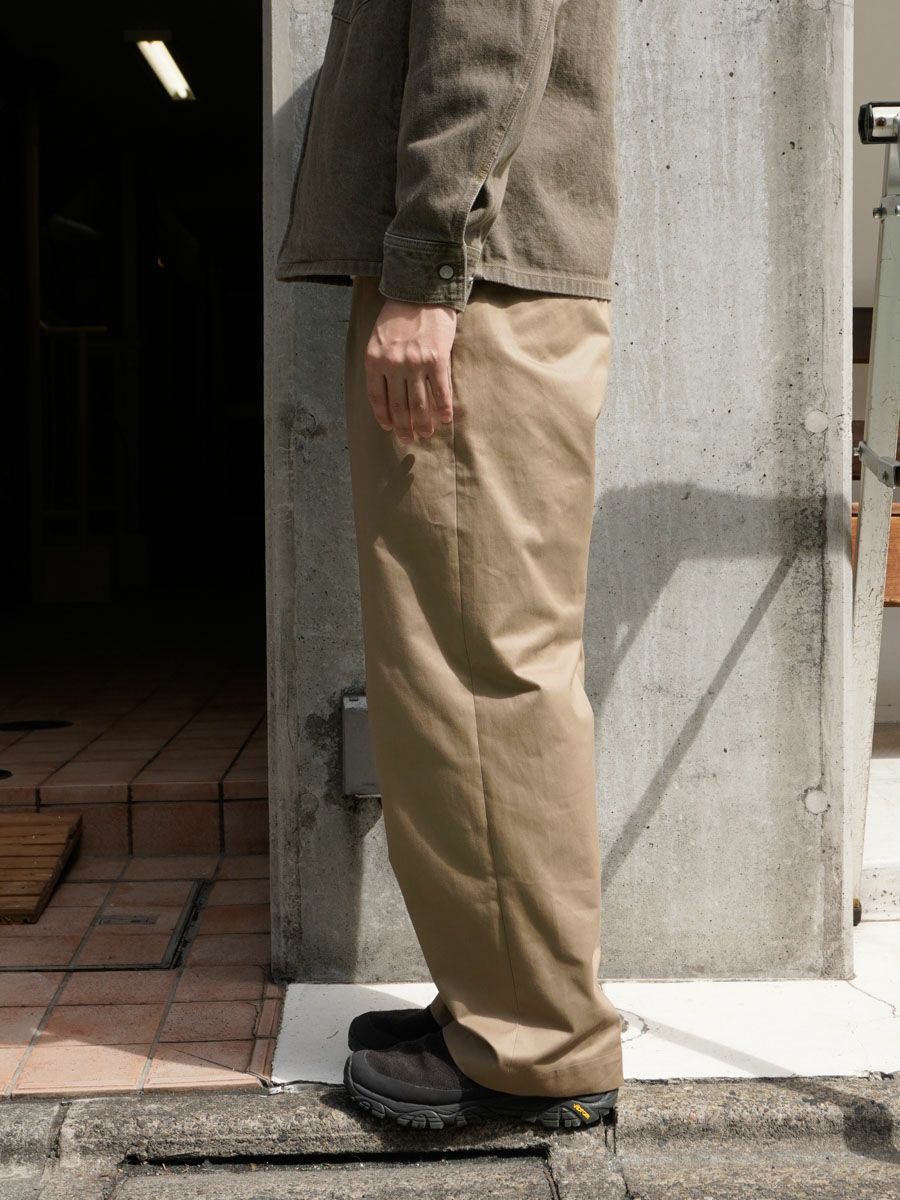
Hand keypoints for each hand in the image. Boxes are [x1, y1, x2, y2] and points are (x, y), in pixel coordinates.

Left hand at [364, 298, 456, 442]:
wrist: (422, 291)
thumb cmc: (399, 315)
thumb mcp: (379, 338)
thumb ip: (381, 363)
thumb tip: (388, 393)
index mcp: (375, 360)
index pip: (377, 398)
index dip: (384, 417)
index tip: (389, 428)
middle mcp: (394, 364)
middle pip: (398, 406)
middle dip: (404, 427)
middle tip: (408, 439)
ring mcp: (416, 363)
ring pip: (419, 404)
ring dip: (423, 424)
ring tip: (426, 434)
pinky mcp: (437, 360)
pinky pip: (440, 392)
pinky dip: (443, 409)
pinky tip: (445, 419)